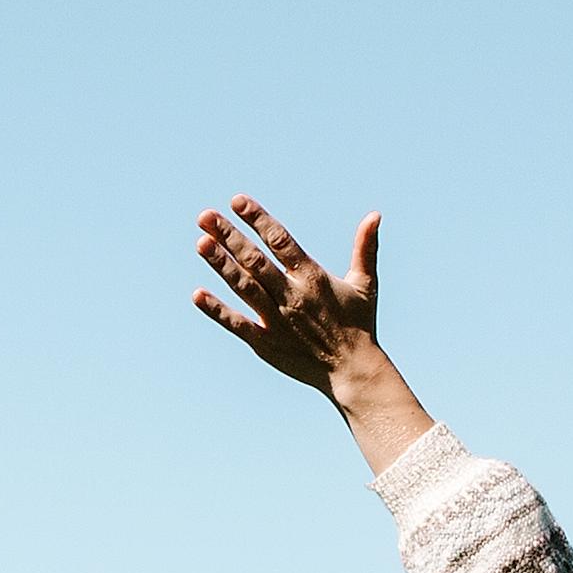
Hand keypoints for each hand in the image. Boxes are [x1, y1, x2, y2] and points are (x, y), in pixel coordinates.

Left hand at [193, 199, 436, 471]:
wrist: (352, 371)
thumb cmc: (359, 324)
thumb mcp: (365, 284)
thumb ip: (365, 248)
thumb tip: (375, 215)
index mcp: (312, 277)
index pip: (280, 241)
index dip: (258, 219)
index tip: (237, 201)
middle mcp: (291, 296)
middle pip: (255, 260)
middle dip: (230, 236)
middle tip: (205, 216)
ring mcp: (276, 320)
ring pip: (244, 287)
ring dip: (221, 265)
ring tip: (201, 243)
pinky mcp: (265, 343)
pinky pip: (237, 324)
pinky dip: (217, 310)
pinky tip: (197, 295)